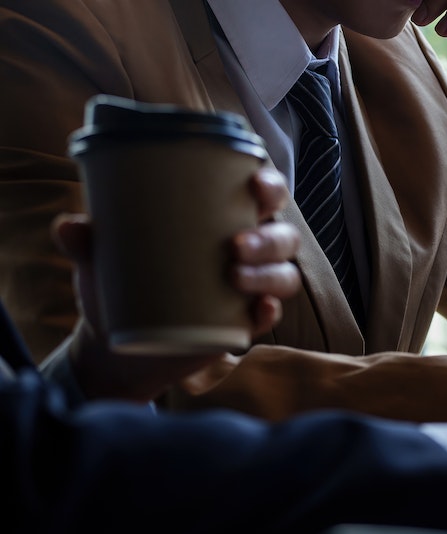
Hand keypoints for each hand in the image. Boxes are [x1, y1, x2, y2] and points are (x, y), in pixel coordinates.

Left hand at [59, 167, 299, 401]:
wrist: (121, 344)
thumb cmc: (119, 284)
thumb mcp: (100, 259)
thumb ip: (86, 240)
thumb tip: (70, 226)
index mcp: (221, 220)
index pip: (262, 195)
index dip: (270, 185)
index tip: (255, 183)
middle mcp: (245, 251)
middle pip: (282, 236)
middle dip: (269, 237)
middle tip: (235, 244)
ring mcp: (248, 288)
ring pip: (283, 275)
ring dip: (269, 274)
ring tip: (235, 278)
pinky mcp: (244, 323)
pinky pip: (269, 316)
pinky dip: (268, 313)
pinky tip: (257, 311)